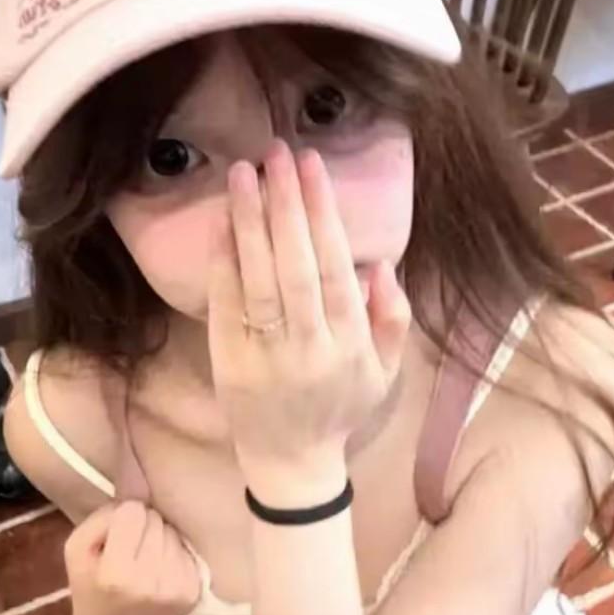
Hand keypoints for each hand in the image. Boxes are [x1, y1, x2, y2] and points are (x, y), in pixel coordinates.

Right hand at [64, 501, 200, 614]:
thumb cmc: (90, 587)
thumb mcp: (77, 549)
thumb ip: (103, 516)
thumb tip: (138, 494)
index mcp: (116, 574)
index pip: (133, 512)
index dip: (122, 518)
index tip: (116, 536)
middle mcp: (150, 582)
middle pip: (156, 520)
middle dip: (143, 528)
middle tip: (130, 550)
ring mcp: (175, 589)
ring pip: (173, 533)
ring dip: (160, 540)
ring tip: (144, 561)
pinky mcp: (192, 592)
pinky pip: (187, 550)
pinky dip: (173, 555)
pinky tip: (159, 571)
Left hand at [207, 140, 411, 501]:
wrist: (292, 462)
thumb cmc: (341, 408)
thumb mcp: (385, 371)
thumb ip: (392, 318)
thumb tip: (380, 264)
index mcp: (350, 342)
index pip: (334, 265)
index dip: (322, 212)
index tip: (312, 165)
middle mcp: (308, 345)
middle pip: (295, 264)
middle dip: (286, 203)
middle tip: (276, 152)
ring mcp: (265, 354)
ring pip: (258, 280)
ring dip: (250, 222)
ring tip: (242, 173)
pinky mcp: (228, 362)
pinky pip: (225, 307)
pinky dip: (223, 264)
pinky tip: (221, 224)